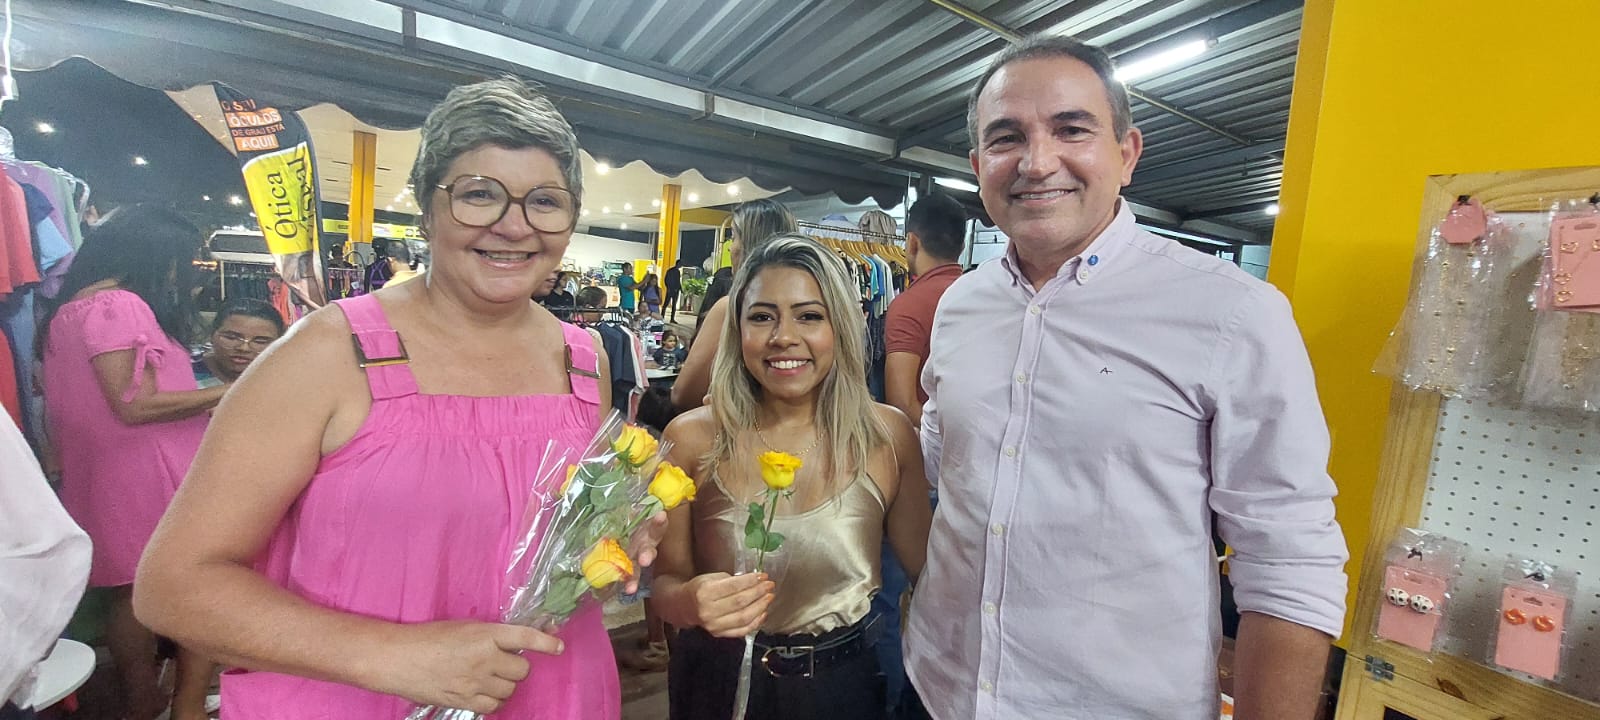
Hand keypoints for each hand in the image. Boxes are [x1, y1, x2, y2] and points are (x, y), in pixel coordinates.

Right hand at [375, 620, 563, 713]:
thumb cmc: (428, 638)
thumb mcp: (464, 627)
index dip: (546, 643)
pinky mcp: (465, 700)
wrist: (398, 657)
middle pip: (522, 670)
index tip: (557, 647)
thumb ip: (491, 635)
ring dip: (504, 684)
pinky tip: (483, 693)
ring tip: (488, 677)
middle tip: (501, 663)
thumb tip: (515, 643)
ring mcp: (475, 682)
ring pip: (510, 690)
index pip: (525, 638)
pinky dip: (493, 701)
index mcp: (485, 633)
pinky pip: (494, 706)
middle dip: (516, 667)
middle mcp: (485, 658)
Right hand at [683, 572, 773, 637]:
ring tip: (769, 597)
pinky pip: (741, 631)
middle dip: (758, 592)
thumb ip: (732, 580)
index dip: (751, 581)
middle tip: (770, 585)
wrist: (685, 607)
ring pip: (744, 618)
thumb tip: (755, 581)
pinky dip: (755, 622)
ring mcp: (714, 625)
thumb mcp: (711, 578)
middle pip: (740, 602)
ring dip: (760, 606)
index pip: (733, 586)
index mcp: (705, 593)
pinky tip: (763, 613)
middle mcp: (708, 611)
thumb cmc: (700, 589)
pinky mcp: (719, 634)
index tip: (764, 576)